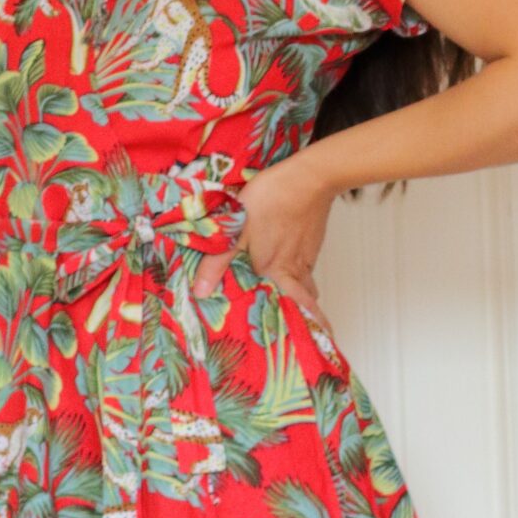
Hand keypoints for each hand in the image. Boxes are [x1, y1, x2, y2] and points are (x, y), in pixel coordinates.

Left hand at [193, 152, 335, 320]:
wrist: (310, 176)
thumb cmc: (272, 200)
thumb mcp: (235, 228)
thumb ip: (217, 261)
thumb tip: (200, 292)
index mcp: (277, 271)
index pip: (300, 308)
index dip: (310, 326)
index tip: (316, 341)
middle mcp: (296, 268)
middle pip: (308, 300)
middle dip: (306, 314)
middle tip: (303, 325)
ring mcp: (307, 253)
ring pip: (307, 282)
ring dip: (302, 293)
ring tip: (293, 299)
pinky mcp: (312, 239)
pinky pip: (307, 264)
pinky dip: (300, 272)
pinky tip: (288, 263)